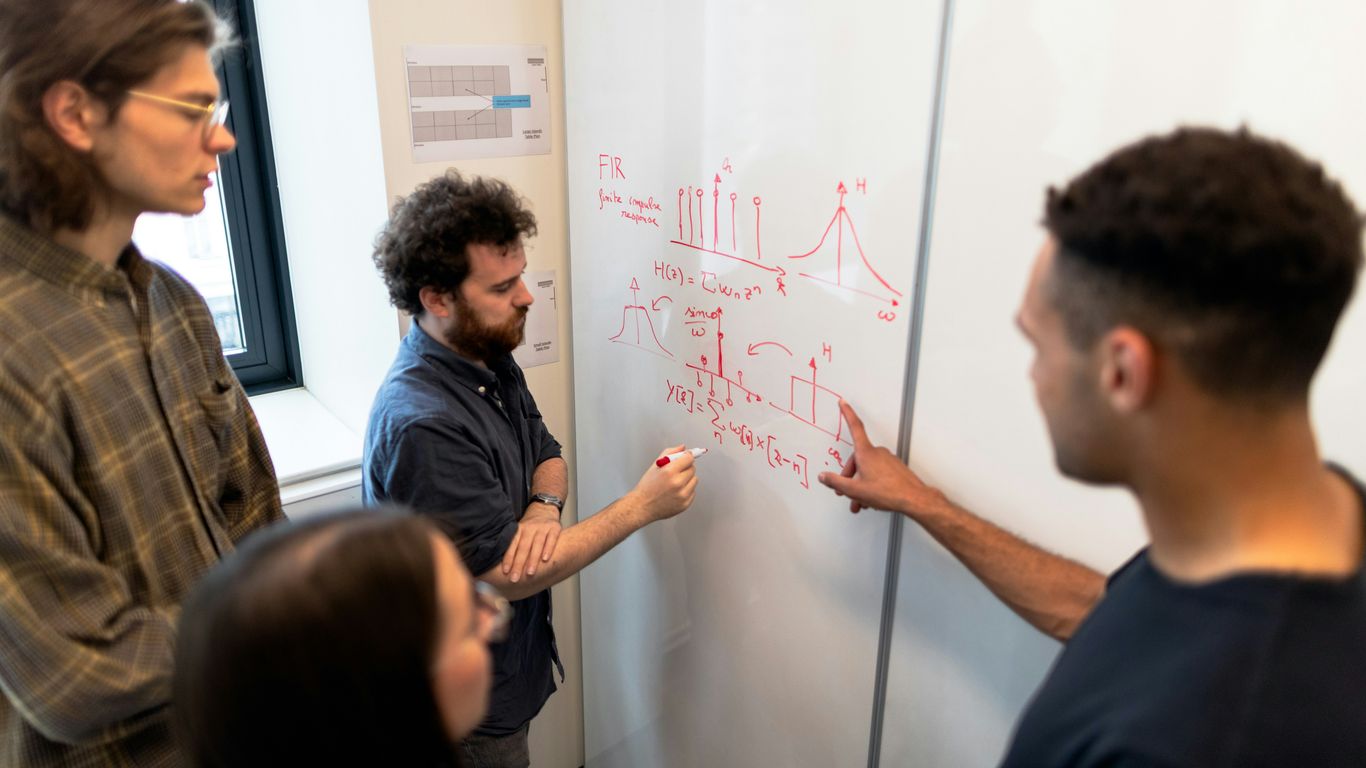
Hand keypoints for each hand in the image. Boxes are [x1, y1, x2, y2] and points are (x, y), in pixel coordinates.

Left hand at [501, 504, 561, 581]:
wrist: (544, 508)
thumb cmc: (530, 525)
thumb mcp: (520, 531)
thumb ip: (514, 545)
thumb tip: (504, 566)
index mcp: (519, 530)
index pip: (512, 545)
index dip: (508, 559)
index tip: (505, 572)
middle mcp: (529, 528)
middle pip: (523, 547)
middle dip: (518, 564)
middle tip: (515, 578)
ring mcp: (542, 527)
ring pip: (537, 544)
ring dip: (533, 559)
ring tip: (529, 573)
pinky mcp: (554, 527)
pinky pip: (551, 539)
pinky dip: (548, 549)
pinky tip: (545, 559)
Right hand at [632, 443, 698, 520]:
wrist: (642, 506)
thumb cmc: (647, 486)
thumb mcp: (655, 465)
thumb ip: (670, 453)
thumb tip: (683, 447)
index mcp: (669, 471)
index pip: (689, 458)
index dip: (687, 456)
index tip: (685, 457)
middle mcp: (677, 483)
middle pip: (692, 468)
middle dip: (686, 468)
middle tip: (676, 472)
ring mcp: (682, 495)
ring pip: (695, 480)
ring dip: (687, 479)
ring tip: (675, 482)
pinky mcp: (685, 504)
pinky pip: (693, 491)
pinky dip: (687, 490)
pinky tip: (676, 491)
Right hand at [818, 401, 943, 517]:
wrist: (913, 498)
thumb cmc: (888, 492)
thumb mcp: (855, 490)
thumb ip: (836, 482)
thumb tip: (823, 476)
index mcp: (866, 453)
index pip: (855, 427)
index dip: (847, 414)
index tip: (843, 403)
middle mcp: (877, 453)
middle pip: (857, 459)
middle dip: (850, 476)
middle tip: (846, 491)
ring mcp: (888, 460)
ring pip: (868, 469)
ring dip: (861, 484)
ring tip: (861, 501)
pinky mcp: (895, 468)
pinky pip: (878, 472)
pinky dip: (872, 484)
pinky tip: (872, 498)